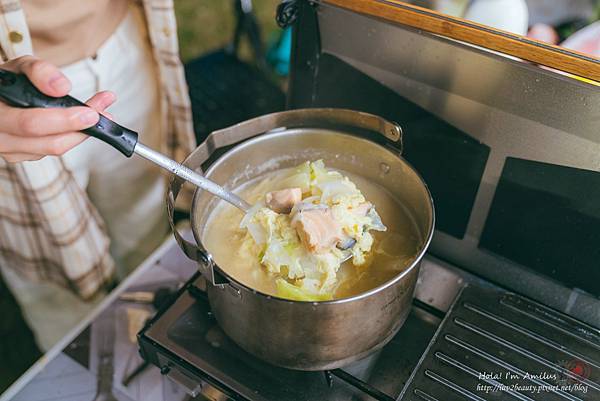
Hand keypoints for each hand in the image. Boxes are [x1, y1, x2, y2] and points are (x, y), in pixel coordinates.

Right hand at [0, 56, 115, 162]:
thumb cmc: (9, 82)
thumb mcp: (20, 67)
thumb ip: (39, 71)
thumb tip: (62, 88)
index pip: (31, 124)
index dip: (64, 120)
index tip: (91, 112)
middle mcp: (1, 138)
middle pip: (51, 143)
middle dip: (81, 128)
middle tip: (103, 113)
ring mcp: (12, 151)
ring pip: (56, 149)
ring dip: (83, 132)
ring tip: (101, 112)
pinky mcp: (24, 155)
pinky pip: (54, 149)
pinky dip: (73, 135)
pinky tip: (84, 121)